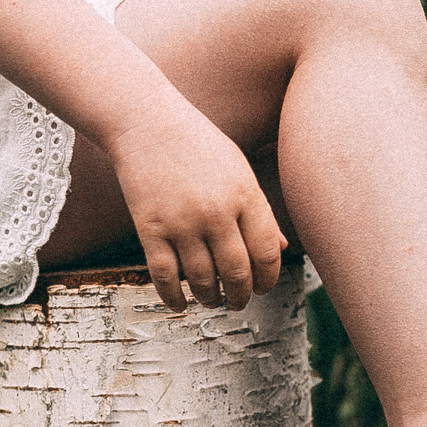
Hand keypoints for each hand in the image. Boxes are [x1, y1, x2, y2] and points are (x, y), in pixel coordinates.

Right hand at [102, 92, 286, 310]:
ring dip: (210, 298)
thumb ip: (261, 211)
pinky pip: (165, 276)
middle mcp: (216, 212)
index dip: (268, 278)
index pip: (267, 252)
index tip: (262, 287)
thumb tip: (281, 249)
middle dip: (241, 296)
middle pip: (237, 273)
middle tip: (238, 302)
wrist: (145, 121)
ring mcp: (182, 222)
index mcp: (245, 195)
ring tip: (212, 300)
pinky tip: (180, 304)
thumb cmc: (198, 145)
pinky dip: (173, 297)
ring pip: (203, 280)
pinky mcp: (150, 228)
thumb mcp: (239, 170)